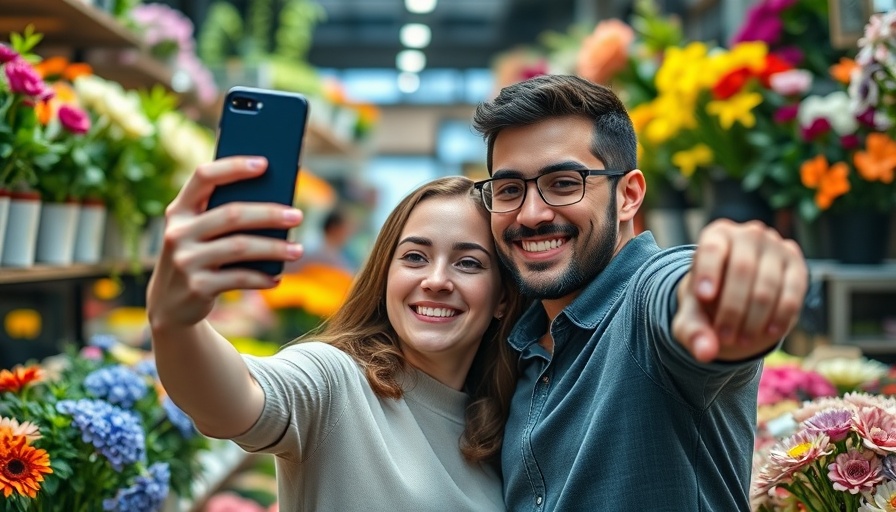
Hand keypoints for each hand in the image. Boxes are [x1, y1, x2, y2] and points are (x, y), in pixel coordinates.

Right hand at [146, 156, 303, 330]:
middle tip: (297, 216)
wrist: (169, 305)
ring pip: (240, 246)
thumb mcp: (199, 234)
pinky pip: (239, 277)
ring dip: (274, 248)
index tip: (265, 163)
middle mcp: (177, 232)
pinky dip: (262, 278)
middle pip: (232, 214)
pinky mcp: (197, 287)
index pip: (203, 177)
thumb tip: (277, 206)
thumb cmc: (198, 258)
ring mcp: (185, 260)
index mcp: (178, 210)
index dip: (233, 167)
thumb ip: (223, 216)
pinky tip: (277, 277)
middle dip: (269, 214)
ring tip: (298, 250)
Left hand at [672, 219, 807, 362]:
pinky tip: (769, 333)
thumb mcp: (692, 316)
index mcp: (717, 235)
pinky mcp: (797, 265)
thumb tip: (705, 353)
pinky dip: (781, 315)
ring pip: (768, 283)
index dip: (709, 271)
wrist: (735, 295)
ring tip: (742, 341)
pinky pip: (793, 292)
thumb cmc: (708, 302)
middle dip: (733, 307)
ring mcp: (777, 247)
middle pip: (742, 269)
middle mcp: (749, 234)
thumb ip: (693, 332)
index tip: (704, 297)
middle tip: (725, 337)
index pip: (713, 248)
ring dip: (755, 317)